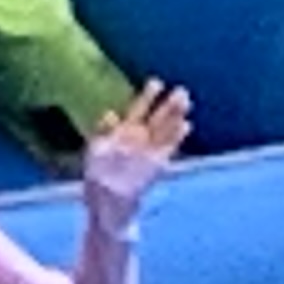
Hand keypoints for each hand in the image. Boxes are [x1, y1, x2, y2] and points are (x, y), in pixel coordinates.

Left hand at [82, 78, 192, 205]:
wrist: (106, 201)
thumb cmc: (97, 176)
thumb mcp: (96, 149)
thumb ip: (104, 130)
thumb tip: (110, 113)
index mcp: (124, 131)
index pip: (139, 109)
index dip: (148, 96)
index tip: (157, 82)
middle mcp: (140, 138)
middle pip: (158, 118)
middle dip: (169, 105)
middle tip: (182, 91)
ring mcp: (149, 150)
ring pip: (166, 130)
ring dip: (176, 117)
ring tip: (186, 103)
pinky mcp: (156, 164)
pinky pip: (169, 147)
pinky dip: (177, 136)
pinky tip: (186, 125)